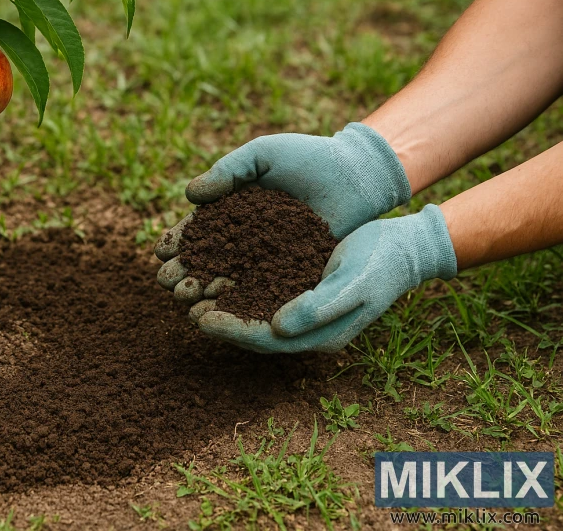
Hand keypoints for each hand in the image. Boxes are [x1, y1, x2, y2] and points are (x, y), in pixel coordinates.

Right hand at [156, 122, 409, 316]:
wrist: (356, 174)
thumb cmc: (309, 157)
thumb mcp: (263, 155)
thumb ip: (227, 170)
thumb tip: (190, 195)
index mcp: (233, 209)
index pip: (198, 230)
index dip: (178, 242)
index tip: (161, 252)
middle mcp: (246, 238)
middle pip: (207, 260)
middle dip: (184, 271)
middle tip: (167, 283)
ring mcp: (267, 258)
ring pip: (228, 279)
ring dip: (203, 290)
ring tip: (184, 299)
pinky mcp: (291, 273)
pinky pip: (261, 289)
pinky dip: (239, 299)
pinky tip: (220, 306)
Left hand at [171, 205, 457, 352]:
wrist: (403, 247)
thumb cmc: (382, 265)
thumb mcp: (354, 283)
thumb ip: (318, 306)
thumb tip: (278, 326)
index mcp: (318, 336)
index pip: (265, 340)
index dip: (231, 330)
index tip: (200, 318)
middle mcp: (304, 328)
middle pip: (251, 328)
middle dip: (217, 318)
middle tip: (183, 303)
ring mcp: (300, 308)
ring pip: (251, 308)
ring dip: (221, 299)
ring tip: (190, 285)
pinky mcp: (297, 286)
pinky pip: (259, 288)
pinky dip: (236, 280)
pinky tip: (215, 264)